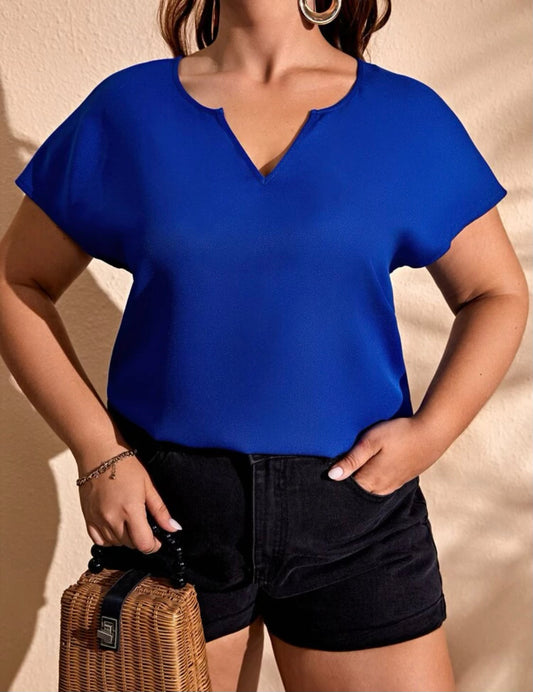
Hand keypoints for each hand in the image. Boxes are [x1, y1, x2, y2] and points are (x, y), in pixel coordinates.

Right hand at [78, 453, 181, 552]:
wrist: (99, 452)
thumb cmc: (125, 465)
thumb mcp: (148, 486)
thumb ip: (160, 510)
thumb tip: (173, 527)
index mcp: (130, 510)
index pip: (143, 544)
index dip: (153, 545)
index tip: (157, 540)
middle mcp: (112, 518)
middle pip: (130, 545)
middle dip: (141, 540)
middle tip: (145, 526)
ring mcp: (98, 519)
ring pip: (115, 544)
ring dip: (125, 539)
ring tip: (130, 523)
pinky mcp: (87, 517)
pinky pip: (99, 540)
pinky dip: (108, 539)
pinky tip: (115, 527)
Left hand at [327, 416, 443, 494]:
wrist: (433, 433)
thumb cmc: (399, 433)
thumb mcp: (372, 441)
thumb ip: (352, 459)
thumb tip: (332, 476)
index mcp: (371, 478)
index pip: (347, 489)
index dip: (336, 484)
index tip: (324, 479)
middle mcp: (382, 486)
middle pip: (359, 493)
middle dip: (347, 489)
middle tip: (336, 479)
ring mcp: (394, 484)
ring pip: (372, 492)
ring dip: (361, 487)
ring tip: (351, 478)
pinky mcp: (403, 478)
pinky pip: (384, 488)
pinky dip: (374, 485)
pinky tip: (371, 476)